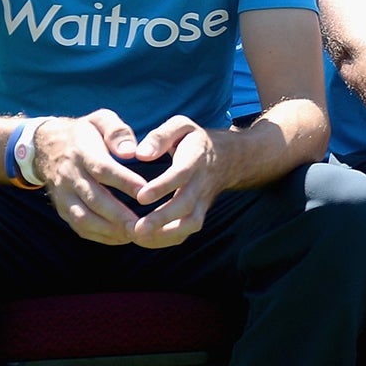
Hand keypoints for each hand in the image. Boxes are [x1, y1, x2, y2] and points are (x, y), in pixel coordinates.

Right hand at [34, 110, 149, 245]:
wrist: (45, 145)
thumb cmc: (84, 133)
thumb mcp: (100, 120)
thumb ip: (117, 131)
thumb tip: (131, 151)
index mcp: (82, 153)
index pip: (103, 170)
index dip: (124, 182)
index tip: (146, 191)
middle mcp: (70, 176)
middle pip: (94, 199)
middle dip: (119, 214)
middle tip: (145, 224)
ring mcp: (63, 195)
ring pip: (84, 217)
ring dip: (109, 230)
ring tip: (136, 234)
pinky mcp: (62, 208)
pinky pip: (79, 226)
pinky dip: (100, 236)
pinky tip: (122, 238)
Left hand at [128, 116, 225, 247]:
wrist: (228, 158)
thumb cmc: (194, 140)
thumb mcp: (181, 126)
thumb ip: (161, 136)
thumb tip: (141, 154)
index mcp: (196, 158)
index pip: (181, 174)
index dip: (163, 187)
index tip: (141, 197)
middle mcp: (201, 183)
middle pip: (186, 205)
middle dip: (161, 219)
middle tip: (136, 229)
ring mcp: (203, 201)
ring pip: (190, 223)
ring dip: (165, 235)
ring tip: (137, 237)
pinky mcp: (199, 213)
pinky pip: (187, 231)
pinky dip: (167, 240)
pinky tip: (144, 240)